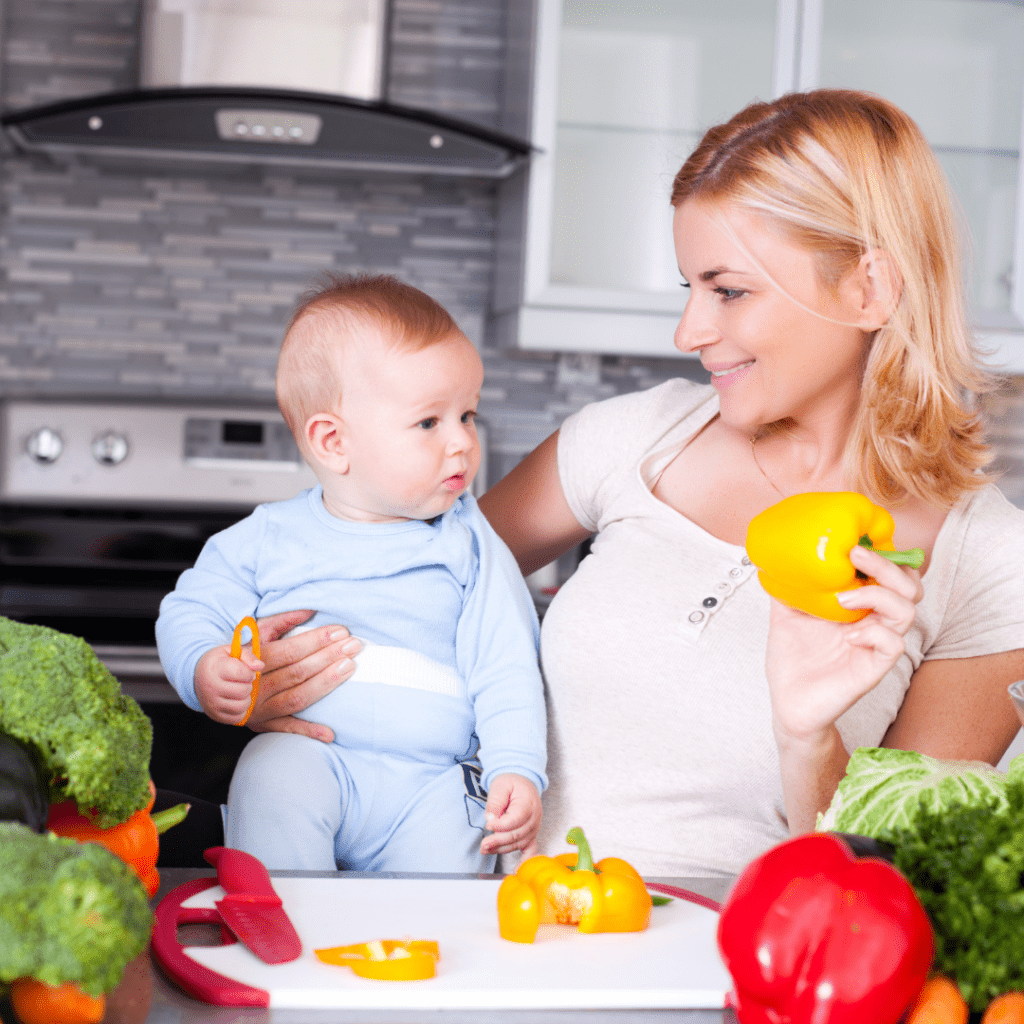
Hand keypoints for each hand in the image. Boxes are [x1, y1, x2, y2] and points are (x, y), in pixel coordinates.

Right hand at [194, 645, 263, 724]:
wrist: (198, 676)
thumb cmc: (219, 663)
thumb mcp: (232, 652)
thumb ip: (248, 656)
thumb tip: (259, 666)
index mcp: (215, 669)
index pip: (242, 673)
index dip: (249, 672)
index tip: (245, 670)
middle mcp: (211, 688)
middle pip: (243, 691)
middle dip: (248, 685)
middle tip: (241, 681)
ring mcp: (211, 703)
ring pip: (241, 706)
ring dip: (246, 698)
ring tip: (239, 691)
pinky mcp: (214, 715)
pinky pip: (237, 718)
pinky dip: (241, 710)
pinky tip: (236, 701)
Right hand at [231, 610, 360, 741]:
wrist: (205, 686)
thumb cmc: (236, 654)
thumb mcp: (253, 633)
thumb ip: (281, 621)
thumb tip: (310, 610)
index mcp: (250, 662)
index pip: (288, 651)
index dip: (315, 641)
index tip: (340, 632)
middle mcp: (253, 688)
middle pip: (296, 673)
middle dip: (328, 657)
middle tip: (354, 645)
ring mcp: (258, 709)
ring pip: (296, 698)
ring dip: (326, 684)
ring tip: (350, 667)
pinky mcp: (263, 725)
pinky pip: (287, 730)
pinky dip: (308, 732)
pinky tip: (330, 733)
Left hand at [479, 773, 541, 857]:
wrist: (523, 782)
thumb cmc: (512, 783)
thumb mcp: (500, 785)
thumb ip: (495, 801)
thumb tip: (490, 817)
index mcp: (527, 804)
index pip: (514, 820)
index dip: (500, 825)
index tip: (488, 824)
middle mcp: (534, 818)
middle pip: (516, 834)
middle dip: (498, 841)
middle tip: (483, 844)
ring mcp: (534, 828)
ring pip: (518, 843)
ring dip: (502, 849)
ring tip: (486, 850)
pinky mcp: (531, 834)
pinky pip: (531, 850)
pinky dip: (524, 861)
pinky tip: (516, 869)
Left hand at [766, 543, 922, 744]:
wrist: (788, 703)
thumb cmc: (793, 659)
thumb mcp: (786, 613)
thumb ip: (789, 585)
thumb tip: (778, 554)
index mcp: (859, 606)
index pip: (890, 573)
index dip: (884, 554)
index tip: (855, 541)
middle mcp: (874, 622)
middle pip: (909, 586)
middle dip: (887, 566)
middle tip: (856, 555)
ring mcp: (876, 645)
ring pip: (907, 611)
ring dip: (878, 595)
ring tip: (844, 598)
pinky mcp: (874, 668)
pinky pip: (894, 644)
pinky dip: (874, 633)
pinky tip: (849, 636)